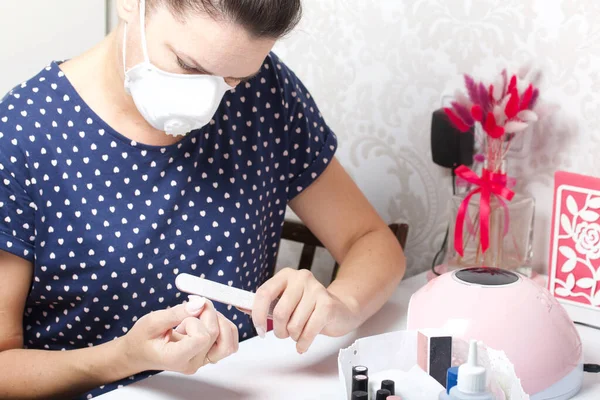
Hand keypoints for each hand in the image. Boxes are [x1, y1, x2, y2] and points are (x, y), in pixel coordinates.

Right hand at [124, 296, 238, 374]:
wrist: (140, 352)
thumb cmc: (143, 338)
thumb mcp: (153, 321)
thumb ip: (177, 313)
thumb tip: (200, 303)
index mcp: (177, 358)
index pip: (202, 338)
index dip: (196, 320)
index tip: (184, 313)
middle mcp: (193, 362)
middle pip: (216, 334)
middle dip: (208, 313)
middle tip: (192, 305)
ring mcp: (203, 361)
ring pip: (229, 341)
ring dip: (219, 320)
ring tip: (200, 314)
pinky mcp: (209, 355)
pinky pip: (228, 342)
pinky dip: (223, 327)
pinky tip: (206, 320)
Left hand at [252, 268, 357, 353]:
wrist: (340, 309)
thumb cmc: (309, 307)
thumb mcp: (285, 302)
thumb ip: (264, 304)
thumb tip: (240, 305)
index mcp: (286, 275)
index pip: (264, 293)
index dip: (257, 314)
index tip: (257, 329)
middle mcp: (301, 278)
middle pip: (279, 312)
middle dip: (279, 330)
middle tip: (284, 333)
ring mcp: (316, 289)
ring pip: (294, 324)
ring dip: (294, 336)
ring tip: (299, 333)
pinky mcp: (327, 304)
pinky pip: (308, 331)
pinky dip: (303, 343)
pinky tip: (303, 343)